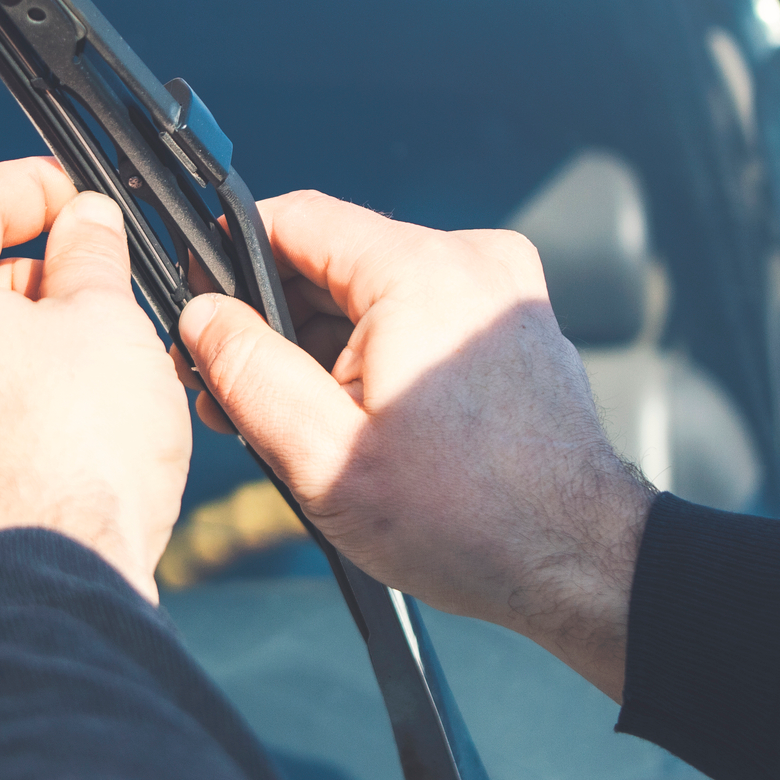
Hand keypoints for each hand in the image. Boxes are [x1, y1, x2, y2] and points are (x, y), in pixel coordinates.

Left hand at [0, 158, 190, 603]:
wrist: (51, 591)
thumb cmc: (74, 455)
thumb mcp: (106, 323)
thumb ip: (93, 258)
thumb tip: (87, 221)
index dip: (29, 184)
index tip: (78, 193)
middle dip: (40, 276)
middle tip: (109, 284)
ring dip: (35, 352)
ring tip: (109, 369)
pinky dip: (21, 417)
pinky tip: (81, 437)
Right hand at [175, 191, 653, 698]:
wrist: (581, 562)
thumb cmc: (468, 521)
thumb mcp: (322, 454)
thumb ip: (247, 371)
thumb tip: (201, 315)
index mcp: (420, 272)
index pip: (294, 218)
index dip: (230, 257)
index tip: (198, 306)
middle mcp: (470, 261)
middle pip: (334, 257)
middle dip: (275, 320)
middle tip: (233, 391)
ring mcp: (500, 291)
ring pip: (374, 291)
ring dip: (325, 346)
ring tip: (296, 423)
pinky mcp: (513, 324)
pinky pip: (420, 314)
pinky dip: (378, 355)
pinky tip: (358, 422)